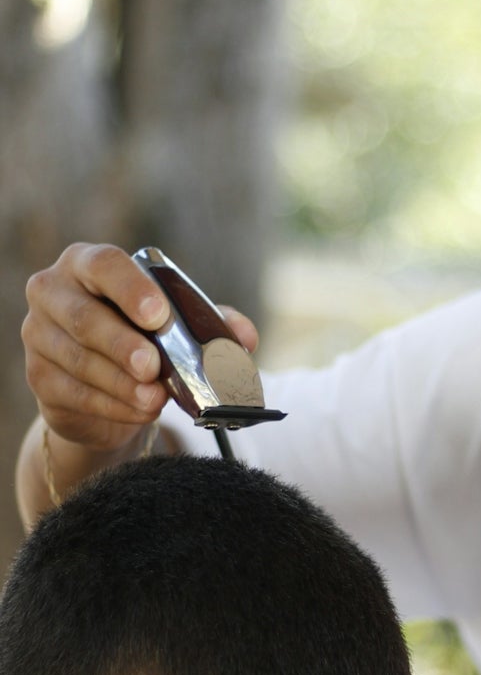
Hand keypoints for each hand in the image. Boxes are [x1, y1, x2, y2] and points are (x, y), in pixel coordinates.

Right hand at [23, 242, 258, 453]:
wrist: (104, 382)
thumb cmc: (142, 336)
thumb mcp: (177, 324)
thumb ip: (212, 324)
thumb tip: (246, 337)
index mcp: (87, 264)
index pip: (103, 264)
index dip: (130, 289)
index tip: (159, 315)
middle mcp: (53, 293)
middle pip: (85, 318)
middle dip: (124, 344)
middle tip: (154, 367)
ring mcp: (39, 336)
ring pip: (80, 361)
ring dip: (122, 384)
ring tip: (156, 399)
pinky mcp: (39, 378)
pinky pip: (76, 395)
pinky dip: (114, 406)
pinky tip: (141, 411)